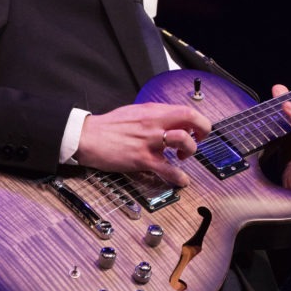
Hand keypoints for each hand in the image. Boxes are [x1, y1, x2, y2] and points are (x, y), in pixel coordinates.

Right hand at [74, 102, 211, 186]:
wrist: (86, 137)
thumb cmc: (107, 127)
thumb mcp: (134, 112)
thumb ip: (153, 116)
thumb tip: (169, 121)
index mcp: (152, 111)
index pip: (185, 109)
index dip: (197, 119)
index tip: (197, 128)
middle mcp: (154, 123)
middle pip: (190, 118)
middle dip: (203, 129)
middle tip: (200, 139)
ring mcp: (150, 141)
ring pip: (184, 141)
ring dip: (190, 150)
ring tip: (183, 157)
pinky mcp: (142, 159)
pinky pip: (168, 169)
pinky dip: (179, 177)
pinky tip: (182, 181)